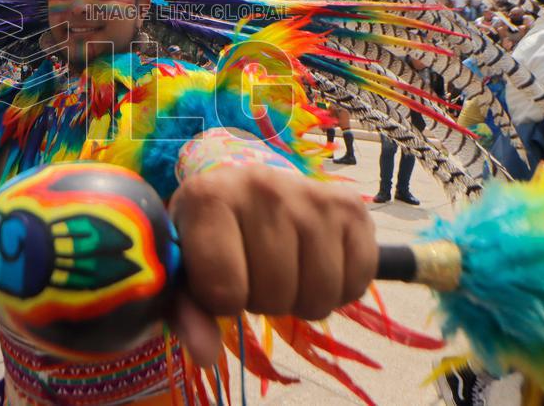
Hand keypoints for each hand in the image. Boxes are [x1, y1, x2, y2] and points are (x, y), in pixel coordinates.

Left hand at [168, 164, 376, 364]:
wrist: (245, 189)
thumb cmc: (211, 233)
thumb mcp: (185, 266)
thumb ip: (186, 312)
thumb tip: (204, 355)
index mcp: (209, 197)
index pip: (224, 290)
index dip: (221, 303)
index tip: (218, 280)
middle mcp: (262, 187)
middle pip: (275, 295)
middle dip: (263, 300)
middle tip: (254, 273)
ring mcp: (312, 195)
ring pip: (320, 295)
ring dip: (301, 299)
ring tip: (283, 269)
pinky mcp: (352, 207)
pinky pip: (358, 282)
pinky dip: (339, 289)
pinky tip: (315, 263)